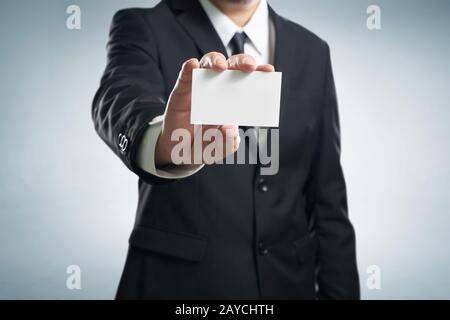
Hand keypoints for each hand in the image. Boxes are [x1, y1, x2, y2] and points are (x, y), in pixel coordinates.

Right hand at [155, 52, 274, 165]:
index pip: (249, 81)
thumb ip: (228, 142)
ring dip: (215, 61)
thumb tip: (231, 128)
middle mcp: (220, 87)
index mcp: (235, 100)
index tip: (268, 70)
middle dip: (242, 62)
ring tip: (220, 67)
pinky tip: (192, 65)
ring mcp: (200, 86)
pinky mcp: (182, 90)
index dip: (259, 73)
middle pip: (232, 66)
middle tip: (248, 67)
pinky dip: (189, 69)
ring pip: (209, 64)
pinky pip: (185, 76)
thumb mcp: (219, 149)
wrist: (179, 150)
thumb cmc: (204, 144)